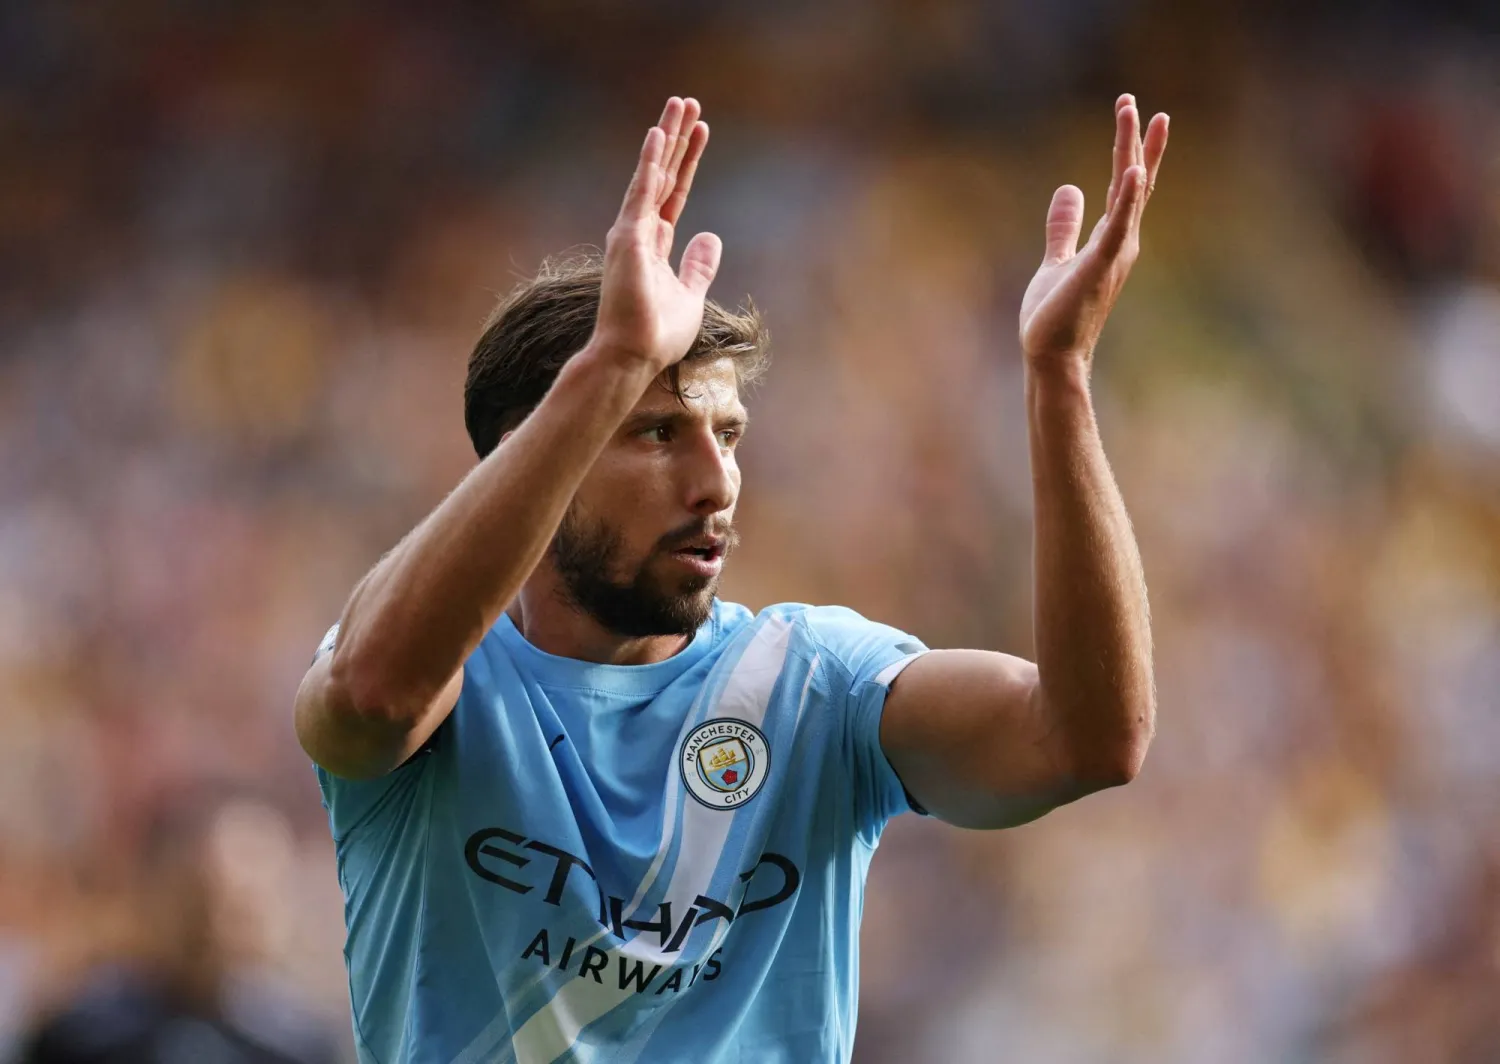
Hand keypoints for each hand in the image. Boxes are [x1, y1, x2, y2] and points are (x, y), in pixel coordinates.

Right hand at [590, 96, 720, 372]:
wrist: (633, 358)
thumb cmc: (656, 335)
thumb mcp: (690, 295)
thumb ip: (698, 266)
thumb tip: (711, 237)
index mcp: (653, 243)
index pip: (674, 192)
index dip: (688, 161)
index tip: (701, 131)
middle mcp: (639, 231)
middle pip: (663, 174)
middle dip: (677, 138)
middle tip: (688, 102)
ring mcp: (631, 232)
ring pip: (652, 174)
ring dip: (666, 138)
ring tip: (679, 105)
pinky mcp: (628, 238)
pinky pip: (642, 192)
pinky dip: (650, 162)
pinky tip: (658, 134)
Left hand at [1019, 95, 1168, 372]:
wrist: (1051, 356)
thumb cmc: (1056, 316)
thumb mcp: (1057, 259)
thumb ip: (1065, 226)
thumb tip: (1068, 189)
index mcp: (1111, 239)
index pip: (1126, 186)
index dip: (1133, 149)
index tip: (1137, 113)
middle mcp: (1120, 242)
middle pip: (1133, 181)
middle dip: (1135, 141)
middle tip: (1135, 101)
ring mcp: (1113, 254)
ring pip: (1129, 195)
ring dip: (1134, 154)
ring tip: (1141, 116)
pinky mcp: (1098, 268)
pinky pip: (1117, 228)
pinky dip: (1128, 199)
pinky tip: (1134, 172)